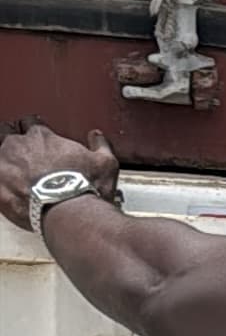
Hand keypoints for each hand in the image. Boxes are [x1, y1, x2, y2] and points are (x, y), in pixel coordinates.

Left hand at [0, 122, 120, 231]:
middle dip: (14, 141)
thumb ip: (101, 145)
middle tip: (21, 154)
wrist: (67, 212)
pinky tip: (6, 188)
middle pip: (8, 132)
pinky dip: (0, 181)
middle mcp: (19, 145)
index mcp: (42, 136)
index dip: (34, 131)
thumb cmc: (84, 188)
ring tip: (10, 171)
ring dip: (3, 159)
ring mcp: (4, 163)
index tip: (38, 141)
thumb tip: (97, 137)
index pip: (31, 122)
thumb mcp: (105, 164)